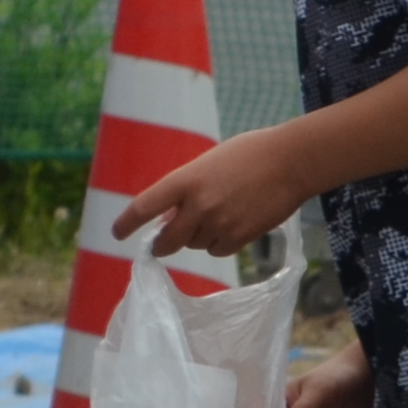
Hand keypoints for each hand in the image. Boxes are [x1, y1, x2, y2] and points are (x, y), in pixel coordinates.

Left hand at [117, 127, 308, 260]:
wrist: (291, 162)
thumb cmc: (247, 155)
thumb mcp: (205, 165)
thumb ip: (184, 191)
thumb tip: (169, 219)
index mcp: (184, 180)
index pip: (143, 207)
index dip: (126, 223)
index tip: (117, 233)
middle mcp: (198, 205)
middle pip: (167, 240)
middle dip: (161, 245)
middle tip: (159, 245)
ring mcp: (220, 223)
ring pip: (194, 245)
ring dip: (196, 237)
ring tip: (217, 215)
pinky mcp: (240, 237)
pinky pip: (217, 251)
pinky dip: (218, 244)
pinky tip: (232, 225)